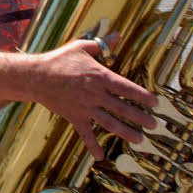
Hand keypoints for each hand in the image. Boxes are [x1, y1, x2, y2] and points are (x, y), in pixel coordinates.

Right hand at [31, 36, 157, 159]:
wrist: (37, 76)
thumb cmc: (59, 60)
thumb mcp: (81, 47)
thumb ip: (101, 45)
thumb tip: (118, 36)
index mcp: (100, 76)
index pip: (127, 88)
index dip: (143, 96)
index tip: (155, 103)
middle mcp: (96, 94)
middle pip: (123, 108)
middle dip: (141, 117)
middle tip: (153, 125)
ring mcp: (86, 108)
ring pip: (110, 123)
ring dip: (126, 132)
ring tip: (140, 140)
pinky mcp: (75, 117)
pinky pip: (85, 134)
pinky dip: (93, 146)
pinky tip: (101, 156)